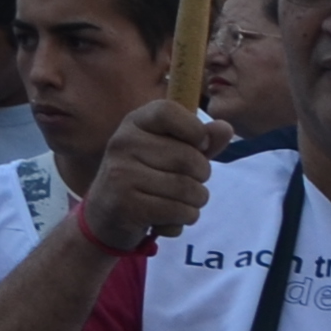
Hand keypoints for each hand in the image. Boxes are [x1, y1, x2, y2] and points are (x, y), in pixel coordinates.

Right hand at [80, 96, 229, 253]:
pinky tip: (166, 219)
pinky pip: (179, 212)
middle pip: (189, 158)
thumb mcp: (168, 153)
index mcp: (134, 123)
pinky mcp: (126, 204)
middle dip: (200, 177)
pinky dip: (183, 220)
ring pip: (188, 189)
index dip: (193, 128)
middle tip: (185, 183)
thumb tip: (225, 128)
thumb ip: (199, 141)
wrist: (104, 217)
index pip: (168, 111)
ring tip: (177, 203)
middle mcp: (123, 143)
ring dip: (194, 203)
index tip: (199, 145)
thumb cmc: (144, 178)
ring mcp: (121, 173)